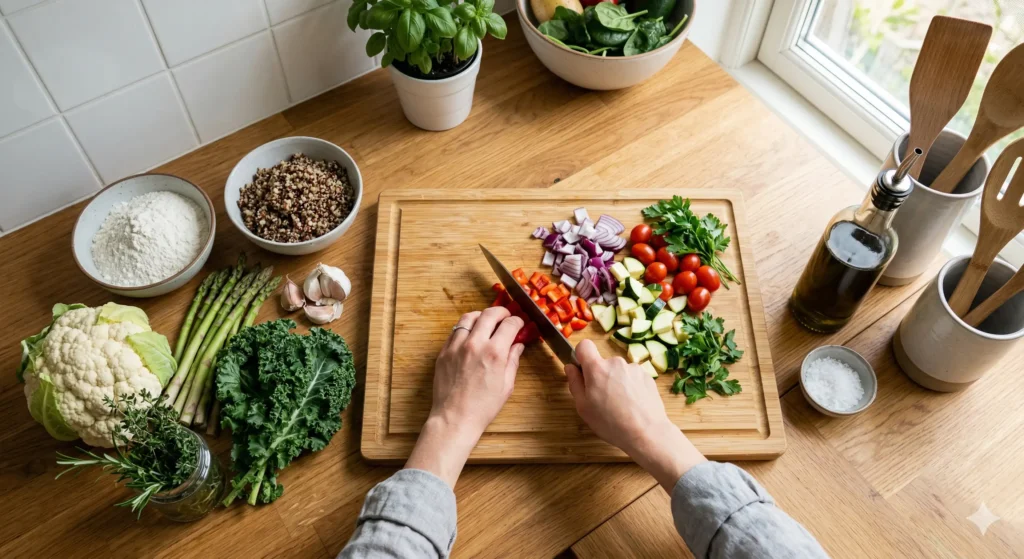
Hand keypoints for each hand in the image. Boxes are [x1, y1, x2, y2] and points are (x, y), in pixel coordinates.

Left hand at [405, 307, 524, 486]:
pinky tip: (470, 334)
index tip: (519, 323)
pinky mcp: (444, 352)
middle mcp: (475, 344)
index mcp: (495, 353)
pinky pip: (455, 330)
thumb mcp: (506, 385)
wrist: (455, 418)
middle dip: (501, 312)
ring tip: (486, 321)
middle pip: (489, 314)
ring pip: (469, 317)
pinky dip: (465, 327)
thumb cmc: (483, 407)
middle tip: (505, 316)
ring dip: (481, 316)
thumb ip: (513, 361)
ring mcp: (457, 346)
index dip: (517, 321)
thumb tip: (518, 346)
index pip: (509, 324)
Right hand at [565, 339, 705, 491]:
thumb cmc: (611, 423)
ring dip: (617, 382)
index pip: (584, 345)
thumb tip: (570, 367)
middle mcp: (616, 363)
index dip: (581, 356)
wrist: (646, 432)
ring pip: (619, 371)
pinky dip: (631, 387)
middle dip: (601, 376)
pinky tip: (633, 405)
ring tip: (620, 405)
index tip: (583, 371)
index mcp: (597, 368)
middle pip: (603, 363)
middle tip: (603, 399)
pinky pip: (632, 378)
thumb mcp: (583, 407)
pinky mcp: (647, 376)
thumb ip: (575, 383)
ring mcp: (633, 368)